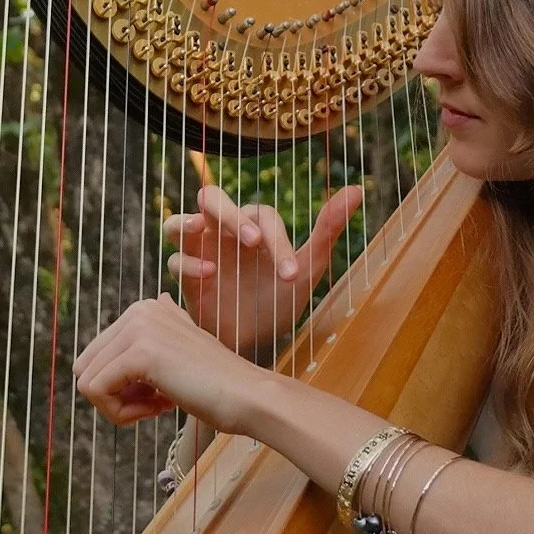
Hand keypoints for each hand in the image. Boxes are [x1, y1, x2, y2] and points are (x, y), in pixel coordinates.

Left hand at [75, 293, 265, 433]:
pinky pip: (95, 391)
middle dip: (116, 395)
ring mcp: (138, 328)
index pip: (97, 358)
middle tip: (157, 403)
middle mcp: (138, 310)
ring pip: (87, 382)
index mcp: (145, 309)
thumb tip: (159, 302)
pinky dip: (121, 413)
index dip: (122, 387)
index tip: (160, 393)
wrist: (249, 397)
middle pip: (87, 368)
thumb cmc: (217, 386)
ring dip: (120, 407)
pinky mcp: (139, 353)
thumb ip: (157, 337)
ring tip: (160, 405)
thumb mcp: (180, 353)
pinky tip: (160, 408)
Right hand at [164, 180, 364, 355]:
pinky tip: (207, 274)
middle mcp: (223, 232)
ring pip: (179, 222)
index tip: (290, 273)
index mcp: (253, 224)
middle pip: (212, 200)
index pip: (261, 216)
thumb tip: (358, 188)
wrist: (257, 345)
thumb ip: (328, 228)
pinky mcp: (185, 278)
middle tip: (252, 240)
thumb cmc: (279, 301)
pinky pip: (175, 261)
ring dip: (187, 222)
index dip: (277, 240)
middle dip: (230, 215)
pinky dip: (187, 264)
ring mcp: (200, 252)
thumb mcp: (306, 269)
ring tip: (199, 228)